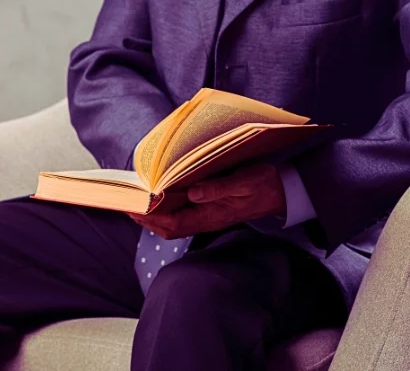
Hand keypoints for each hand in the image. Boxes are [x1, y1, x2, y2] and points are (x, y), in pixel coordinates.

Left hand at [128, 163, 286, 239]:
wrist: (282, 191)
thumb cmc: (263, 184)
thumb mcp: (244, 182)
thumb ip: (218, 188)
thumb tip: (193, 192)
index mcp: (212, 216)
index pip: (173, 224)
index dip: (151, 218)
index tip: (133, 208)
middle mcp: (206, 220)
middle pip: (169, 228)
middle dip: (146, 220)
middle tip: (127, 205)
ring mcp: (208, 217)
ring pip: (173, 224)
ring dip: (153, 217)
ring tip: (136, 203)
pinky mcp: (210, 211)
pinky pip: (182, 216)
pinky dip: (166, 211)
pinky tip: (158, 200)